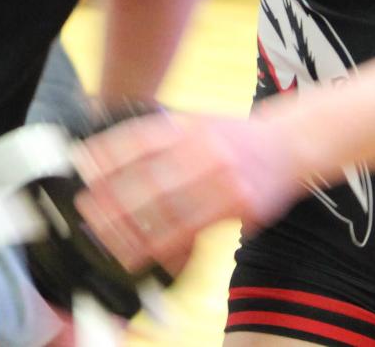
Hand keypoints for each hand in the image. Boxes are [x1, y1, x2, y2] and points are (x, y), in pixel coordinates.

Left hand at [73, 112, 307, 274]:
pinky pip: (199, 230)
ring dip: (136, 228)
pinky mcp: (241, 205)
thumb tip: (111, 152)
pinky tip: (148, 253)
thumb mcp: (199, 122)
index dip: (109, 155)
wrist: (290, 143)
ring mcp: (224, 178)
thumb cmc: (237, 137)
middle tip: (90, 212)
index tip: (84, 169)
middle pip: (151, 177)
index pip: (141, 139)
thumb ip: (162, 134)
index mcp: (191, 126)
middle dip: (115, 198)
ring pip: (172, 209)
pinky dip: (168, 244)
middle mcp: (205, 149)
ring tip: (111, 240)